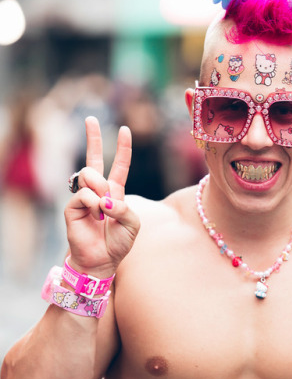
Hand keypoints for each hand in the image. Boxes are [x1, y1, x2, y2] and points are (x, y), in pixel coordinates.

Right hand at [64, 116, 139, 276]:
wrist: (102, 260)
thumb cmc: (119, 243)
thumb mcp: (133, 224)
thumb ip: (124, 207)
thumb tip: (104, 199)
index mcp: (114, 192)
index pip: (119, 166)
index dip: (123, 149)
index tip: (125, 130)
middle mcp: (97, 191)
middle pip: (93, 159)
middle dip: (93, 137)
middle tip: (90, 118)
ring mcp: (84, 197)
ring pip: (90, 175)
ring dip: (101, 188)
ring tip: (103, 210)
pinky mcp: (72, 207)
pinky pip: (85, 194)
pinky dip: (94, 204)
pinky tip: (96, 217)